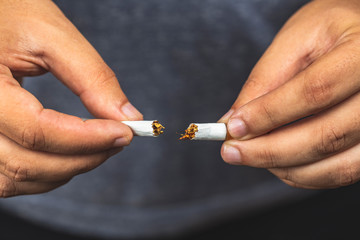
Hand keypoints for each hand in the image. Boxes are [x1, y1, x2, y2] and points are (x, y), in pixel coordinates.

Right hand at [0, 0, 141, 196]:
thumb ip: (92, 77)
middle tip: (120, 140)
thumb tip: (128, 116)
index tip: (126, 132)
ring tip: (99, 147)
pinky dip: (45, 174)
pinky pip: (8, 177)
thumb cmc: (12, 13)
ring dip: (66, 170)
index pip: (37, 131)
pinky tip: (69, 156)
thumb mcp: (52, 35)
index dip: (88, 138)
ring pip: (18, 179)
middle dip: (84, 158)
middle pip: (28, 163)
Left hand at [220, 0, 359, 188]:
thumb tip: (233, 121)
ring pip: (335, 165)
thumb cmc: (333, 30)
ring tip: (249, 156)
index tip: (233, 128)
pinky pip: (341, 172)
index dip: (269, 114)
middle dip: (269, 151)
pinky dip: (303, 174)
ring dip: (283, 167)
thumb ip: (264, 80)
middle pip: (326, 136)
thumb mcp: (296, 40)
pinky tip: (276, 162)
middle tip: (231, 152)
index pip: (314, 92)